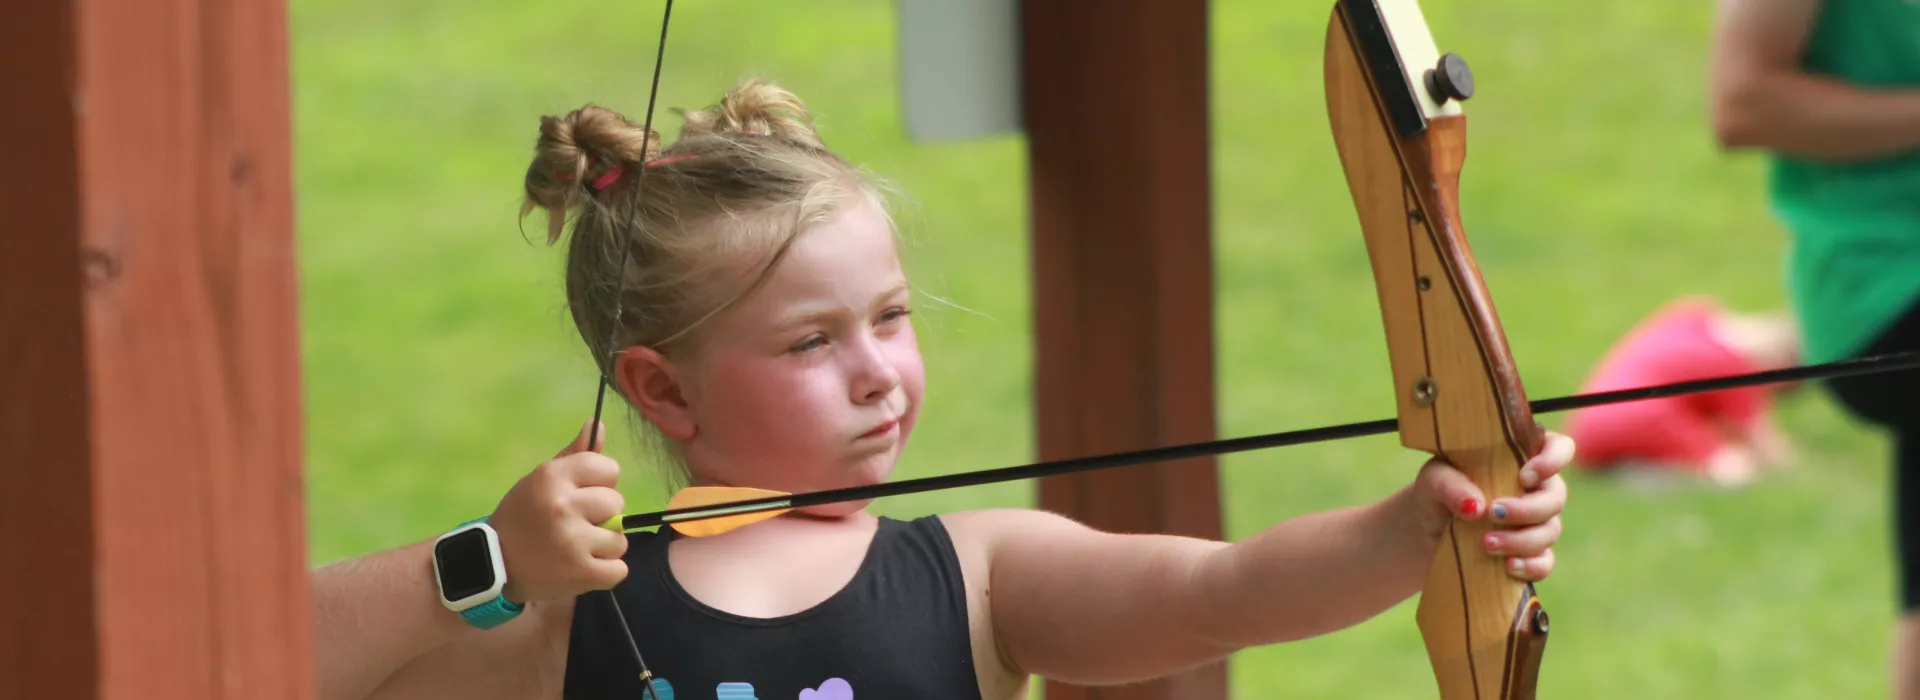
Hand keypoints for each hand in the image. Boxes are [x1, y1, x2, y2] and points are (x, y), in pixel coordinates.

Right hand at [486, 420, 629, 603]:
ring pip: (620, 539)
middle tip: (576, 526)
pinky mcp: (580, 573)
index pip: (608, 468)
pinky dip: (605, 573)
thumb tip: (598, 425)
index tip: (582, 497)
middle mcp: (564, 505)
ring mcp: (573, 541)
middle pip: (617, 503)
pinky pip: (618, 570)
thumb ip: (574, 455)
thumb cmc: (522, 518)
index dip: (601, 484)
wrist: (493, 565)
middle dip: (602, 516)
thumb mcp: (540, 480)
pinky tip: (582, 568)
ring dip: (603, 547)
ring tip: (576, 549)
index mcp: (553, 477)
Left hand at [1410, 431, 1572, 581]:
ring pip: (1550, 531)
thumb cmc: (1436, 494)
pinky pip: (1545, 562)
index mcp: (1520, 460)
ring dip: (1522, 540)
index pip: (1559, 448)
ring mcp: (1536, 524)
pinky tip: (1508, 566)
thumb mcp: (1433, 480)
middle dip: (1528, 509)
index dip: (1553, 460)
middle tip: (1493, 513)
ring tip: (1486, 544)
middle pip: (1556, 497)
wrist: (1426, 533)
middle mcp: (1535, 490)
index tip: (1525, 477)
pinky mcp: (1530, 555)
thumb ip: (1451, 485)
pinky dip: (1531, 566)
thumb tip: (1477, 507)